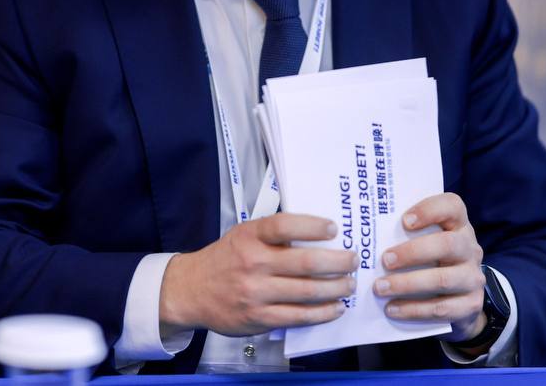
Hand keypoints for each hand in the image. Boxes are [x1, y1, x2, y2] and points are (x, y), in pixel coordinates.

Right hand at [159, 213, 358, 336]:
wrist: (192, 290)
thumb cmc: (224, 259)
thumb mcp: (243, 234)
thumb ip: (273, 233)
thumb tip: (316, 231)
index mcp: (250, 237)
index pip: (285, 226)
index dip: (313, 226)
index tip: (333, 229)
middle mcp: (253, 263)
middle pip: (306, 263)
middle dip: (338, 262)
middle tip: (353, 260)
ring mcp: (256, 293)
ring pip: (307, 292)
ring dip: (336, 288)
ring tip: (349, 284)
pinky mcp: (259, 318)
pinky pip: (298, 317)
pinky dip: (322, 313)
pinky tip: (334, 307)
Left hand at [373, 192, 487, 343]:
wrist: (461, 302)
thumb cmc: (433, 262)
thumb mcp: (427, 243)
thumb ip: (407, 234)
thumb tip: (368, 233)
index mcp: (458, 225)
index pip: (453, 206)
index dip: (429, 210)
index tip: (404, 220)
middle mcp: (470, 248)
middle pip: (447, 245)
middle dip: (412, 252)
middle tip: (385, 260)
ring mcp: (473, 278)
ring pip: (442, 279)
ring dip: (407, 284)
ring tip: (380, 287)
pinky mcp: (471, 305)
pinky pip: (441, 308)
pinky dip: (413, 309)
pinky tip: (392, 308)